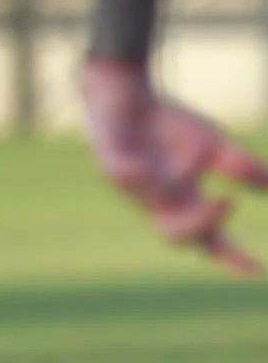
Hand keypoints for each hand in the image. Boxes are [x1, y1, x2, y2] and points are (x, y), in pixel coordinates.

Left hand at [80, 56, 267, 273]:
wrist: (127, 93)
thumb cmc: (165, 124)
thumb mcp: (211, 144)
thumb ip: (238, 165)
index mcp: (182, 200)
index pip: (208, 237)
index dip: (229, 255)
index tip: (255, 269)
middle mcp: (155, 198)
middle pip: (175, 234)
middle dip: (202, 225)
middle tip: (227, 201)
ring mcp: (131, 182)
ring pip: (150, 204)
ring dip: (173, 197)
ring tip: (194, 183)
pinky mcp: (109, 158)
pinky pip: (117, 173)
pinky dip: (130, 174)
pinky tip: (140, 169)